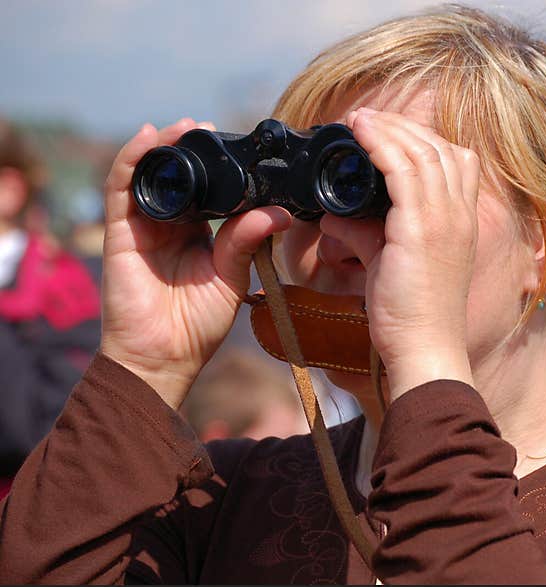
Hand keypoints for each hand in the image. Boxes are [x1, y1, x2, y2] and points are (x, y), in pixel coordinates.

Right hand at [99, 119, 291, 408]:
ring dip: (165, 145)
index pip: (206, 190)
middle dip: (192, 149)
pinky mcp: (119, 231)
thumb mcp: (232, 275)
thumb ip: (248, 240)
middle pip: (177, 175)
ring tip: (187, 127)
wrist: (165, 355)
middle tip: (214, 131)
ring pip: (149, 173)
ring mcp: (142, 225)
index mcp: (197, 233)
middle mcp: (169, 224)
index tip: (241, 149)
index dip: (219, 168)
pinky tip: (149, 137)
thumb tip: (280, 212)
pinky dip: (132, 158)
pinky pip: (121, 186)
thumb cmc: (198, 322)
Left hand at [318, 108, 480, 400]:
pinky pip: (402, 169)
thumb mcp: (389, 264)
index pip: (456, 162)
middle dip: (402, 127)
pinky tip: (359, 131)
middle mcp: (460, 215)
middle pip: (439, 149)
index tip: (387, 133)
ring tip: (358, 119)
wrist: (423, 347)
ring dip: (387, 128)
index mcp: (462, 222)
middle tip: (366, 119)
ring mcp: (445, 219)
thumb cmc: (410, 314)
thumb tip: (334, 217)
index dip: (423, 140)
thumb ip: (366, 235)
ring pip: (421, 152)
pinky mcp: (421, 227)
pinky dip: (380, 143)